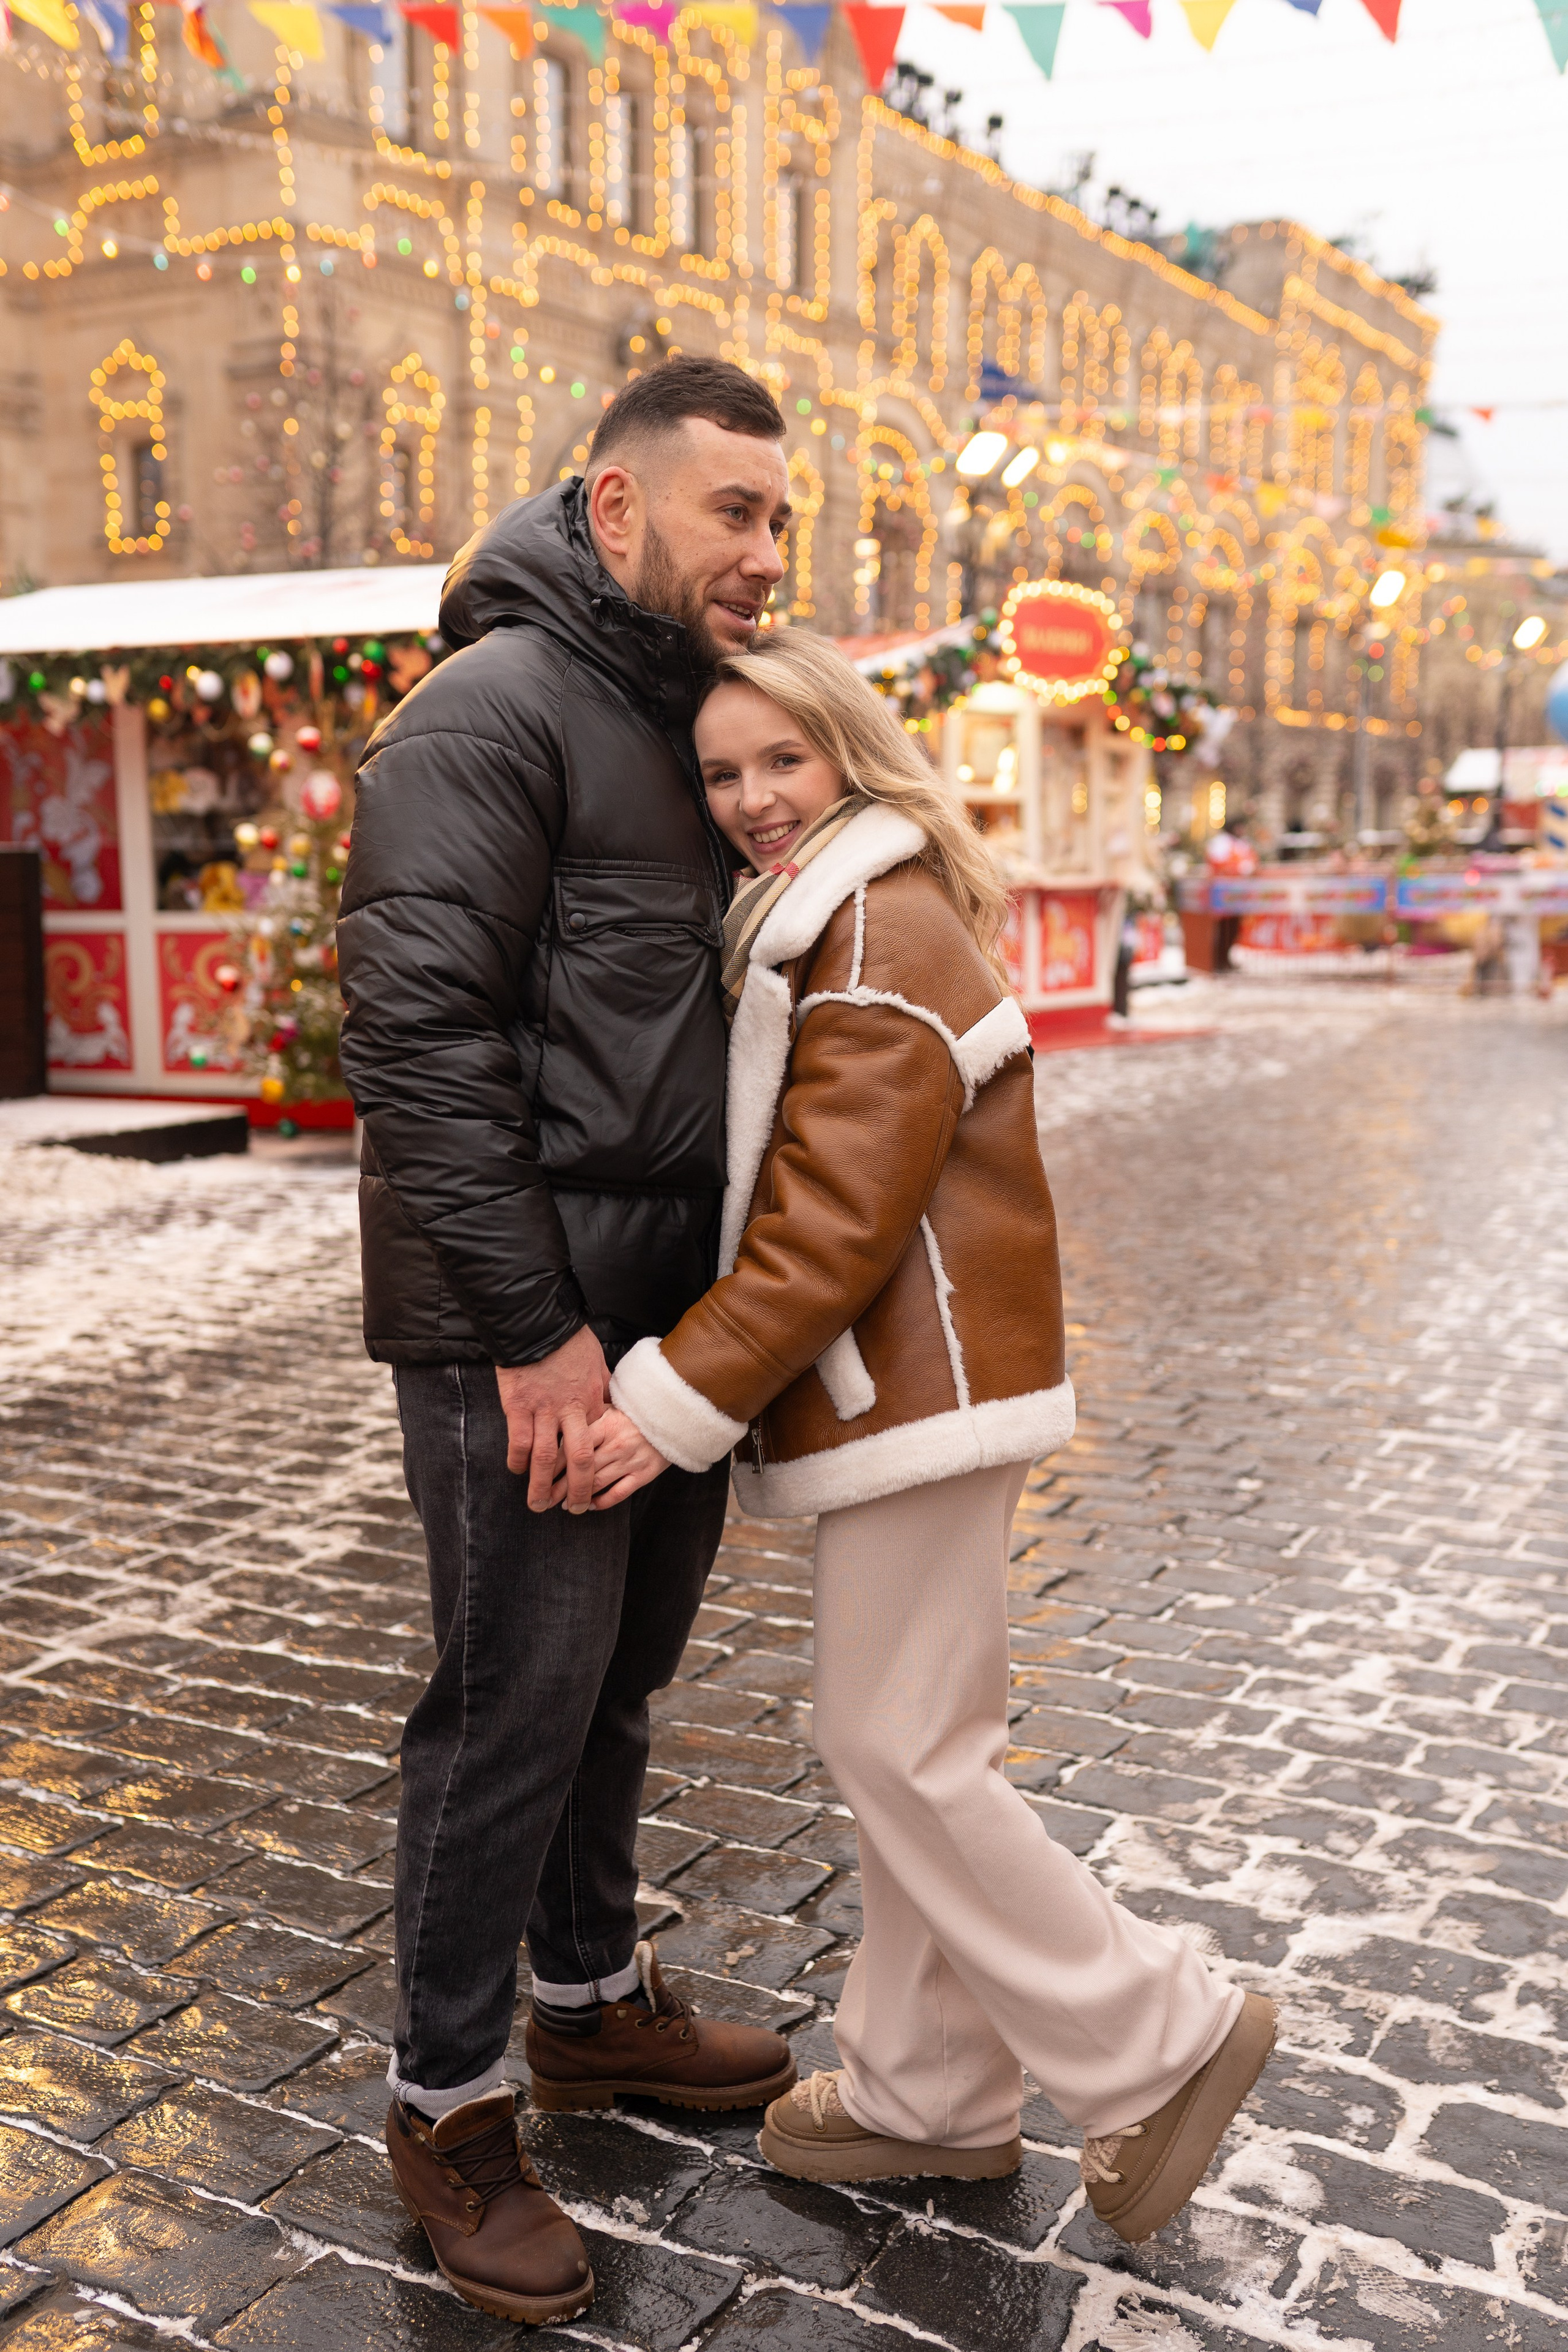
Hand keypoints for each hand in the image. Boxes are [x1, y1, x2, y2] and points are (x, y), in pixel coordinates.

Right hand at [496, 1326, 609, 1513]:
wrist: (537, 1322)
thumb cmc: (569, 1340)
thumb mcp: (597, 1362)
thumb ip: (602, 1386)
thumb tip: (610, 1401)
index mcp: (593, 1401)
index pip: (598, 1442)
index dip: (597, 1466)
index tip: (594, 1483)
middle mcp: (571, 1411)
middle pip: (579, 1459)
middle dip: (577, 1489)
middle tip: (573, 1509)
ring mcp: (543, 1410)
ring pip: (545, 1458)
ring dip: (541, 1486)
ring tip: (538, 1505)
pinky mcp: (518, 1406)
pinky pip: (518, 1441)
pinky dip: (517, 1460)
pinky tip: (517, 1471)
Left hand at [551, 1407, 668, 1511]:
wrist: (675, 1417)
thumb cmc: (637, 1412)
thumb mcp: (612, 1407)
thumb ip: (589, 1416)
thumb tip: (559, 1425)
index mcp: (606, 1424)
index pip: (572, 1446)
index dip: (552, 1463)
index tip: (538, 1473)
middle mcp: (616, 1444)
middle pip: (580, 1469)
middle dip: (558, 1486)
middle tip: (543, 1497)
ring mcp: (630, 1460)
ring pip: (596, 1483)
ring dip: (576, 1496)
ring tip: (562, 1504)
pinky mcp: (644, 1474)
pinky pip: (618, 1493)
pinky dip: (602, 1502)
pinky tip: (590, 1506)